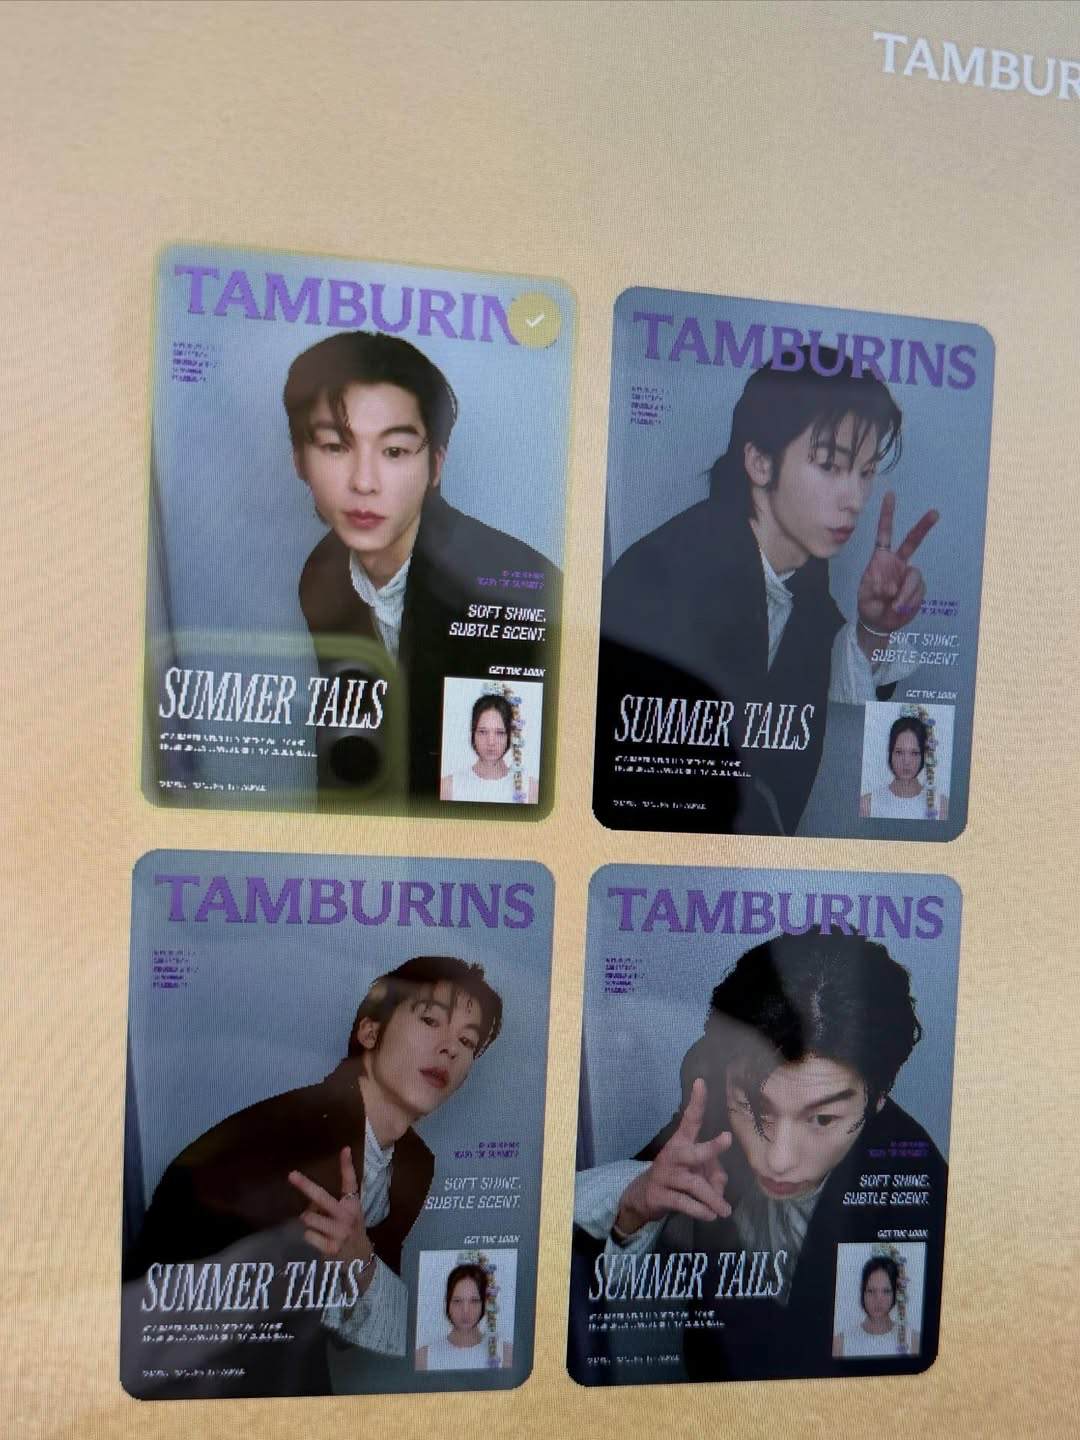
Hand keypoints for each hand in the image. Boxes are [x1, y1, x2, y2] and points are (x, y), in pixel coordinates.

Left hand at [288, 1146, 372, 1264]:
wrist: (360, 1259)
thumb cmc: (350, 1229)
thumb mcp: (349, 1212)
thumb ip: (333, 1203)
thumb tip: (309, 1197)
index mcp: (353, 1204)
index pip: (350, 1182)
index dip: (347, 1165)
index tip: (345, 1149)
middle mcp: (347, 1216)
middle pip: (322, 1197)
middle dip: (305, 1185)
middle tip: (291, 1175)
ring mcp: (339, 1232)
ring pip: (309, 1218)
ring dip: (309, 1219)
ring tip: (319, 1224)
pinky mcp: (330, 1247)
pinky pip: (308, 1235)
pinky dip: (310, 1235)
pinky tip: (320, 1238)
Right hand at [615, 1078, 732, 1233]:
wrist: (642, 1197)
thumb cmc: (676, 1178)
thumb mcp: (696, 1173)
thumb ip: (713, 1175)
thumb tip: (721, 1187)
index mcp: (681, 1143)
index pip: (690, 1119)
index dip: (697, 1101)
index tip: (701, 1082)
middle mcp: (673, 1155)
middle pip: (694, 1151)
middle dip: (711, 1146)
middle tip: (727, 1138)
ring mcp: (665, 1175)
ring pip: (694, 1184)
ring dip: (712, 1198)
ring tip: (725, 1211)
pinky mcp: (660, 1195)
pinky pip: (684, 1203)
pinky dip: (700, 1211)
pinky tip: (710, 1215)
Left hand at [857, 491, 938, 635]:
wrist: (880, 623)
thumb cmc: (869, 605)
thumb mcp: (865, 595)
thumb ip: (876, 587)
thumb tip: (893, 586)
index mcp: (881, 559)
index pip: (885, 533)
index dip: (887, 515)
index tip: (890, 495)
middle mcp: (897, 563)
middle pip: (912, 541)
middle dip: (923, 527)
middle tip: (935, 513)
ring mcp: (909, 574)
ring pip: (915, 577)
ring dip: (905, 593)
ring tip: (894, 606)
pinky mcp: (918, 587)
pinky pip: (918, 591)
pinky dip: (909, 601)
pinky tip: (900, 608)